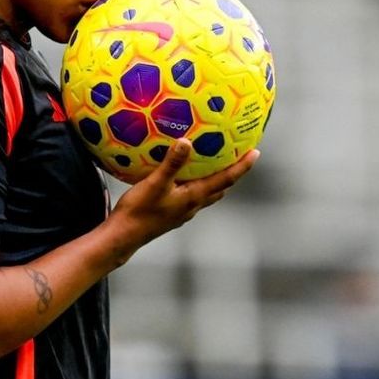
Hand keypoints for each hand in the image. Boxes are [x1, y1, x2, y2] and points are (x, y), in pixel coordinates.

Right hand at [109, 139, 259, 245]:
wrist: (123, 237)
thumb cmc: (139, 211)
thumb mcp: (155, 183)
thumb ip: (171, 163)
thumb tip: (186, 142)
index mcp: (194, 197)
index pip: (226, 179)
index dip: (242, 166)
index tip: (256, 153)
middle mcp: (193, 206)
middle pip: (221, 187)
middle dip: (233, 172)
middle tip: (240, 156)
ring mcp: (183, 212)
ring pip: (207, 194)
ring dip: (216, 180)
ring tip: (217, 165)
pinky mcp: (172, 214)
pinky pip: (192, 196)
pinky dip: (197, 184)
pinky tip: (184, 178)